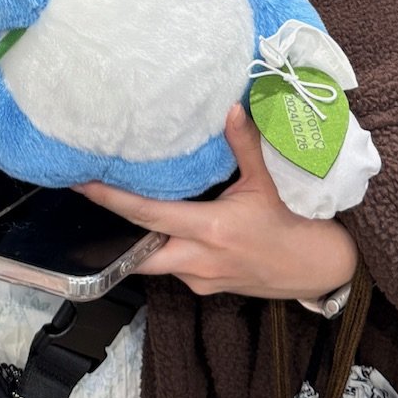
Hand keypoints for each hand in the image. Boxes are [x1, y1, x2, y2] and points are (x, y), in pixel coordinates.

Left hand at [79, 104, 358, 301]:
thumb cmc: (288, 223)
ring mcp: (200, 279)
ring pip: (154, 263)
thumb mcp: (265, 181)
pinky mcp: (204, 289)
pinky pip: (174, 269)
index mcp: (210, 229)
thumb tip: (230, 108)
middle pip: (137, 254)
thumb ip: (243, 146)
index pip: (148, 215)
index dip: (113, 201)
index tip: (85, 186)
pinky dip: (165, 250)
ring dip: (141, 242)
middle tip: (92, 204)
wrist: (312, 267)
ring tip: (125, 213)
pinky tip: (165, 231)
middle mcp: (198, 259)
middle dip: (113, 234)